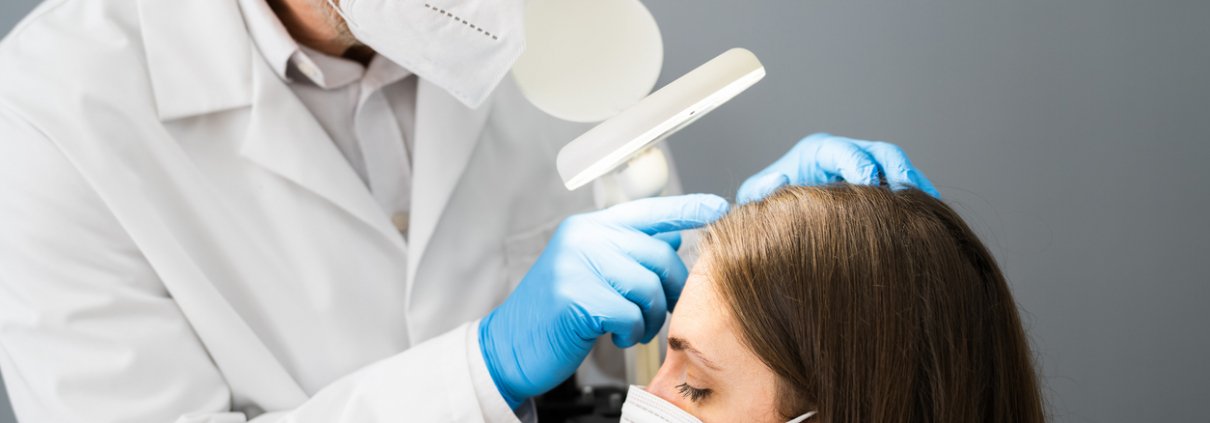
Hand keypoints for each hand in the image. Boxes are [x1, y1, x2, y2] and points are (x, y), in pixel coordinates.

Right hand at [478, 194, 729, 407]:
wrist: (510, 346)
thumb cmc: (555, 314)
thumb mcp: (590, 272)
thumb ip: (627, 252)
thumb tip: (672, 237)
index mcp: (588, 227)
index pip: (648, 210)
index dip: (686, 209)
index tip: (717, 206)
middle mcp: (583, 238)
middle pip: (658, 254)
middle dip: (669, 290)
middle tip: (657, 313)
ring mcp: (577, 265)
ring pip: (648, 286)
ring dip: (650, 317)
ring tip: (632, 328)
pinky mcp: (576, 298)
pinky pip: (630, 314)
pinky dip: (631, 332)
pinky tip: (616, 336)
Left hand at [737, 133, 938, 202]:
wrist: (779, 224)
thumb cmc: (766, 209)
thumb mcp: (755, 199)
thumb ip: (761, 190)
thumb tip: (782, 177)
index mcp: (818, 151)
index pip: (844, 150)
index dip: (859, 165)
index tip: (869, 187)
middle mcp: (846, 154)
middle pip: (880, 152)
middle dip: (897, 170)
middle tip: (907, 196)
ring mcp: (865, 169)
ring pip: (898, 168)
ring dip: (914, 184)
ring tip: (928, 209)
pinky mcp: (878, 187)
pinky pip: (902, 187)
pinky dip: (916, 199)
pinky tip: (927, 220)